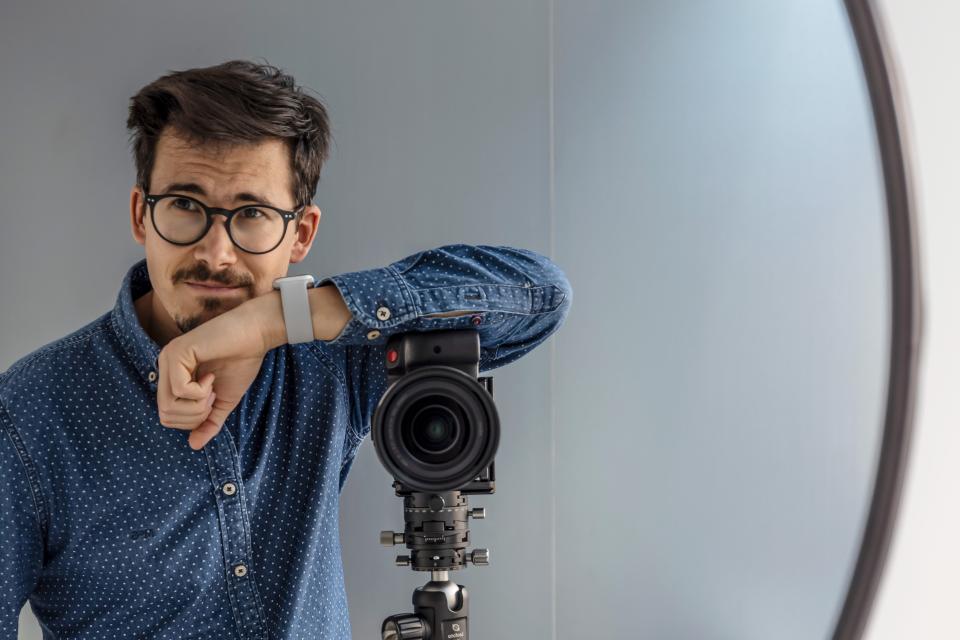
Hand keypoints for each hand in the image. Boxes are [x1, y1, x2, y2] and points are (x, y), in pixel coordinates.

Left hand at [156, 298, 271, 450]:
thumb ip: (209, 421)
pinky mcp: (177, 352)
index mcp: (172, 376)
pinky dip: (199, 391)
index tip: (212, 399)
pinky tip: (211, 376)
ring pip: (168, 405)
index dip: (193, 419)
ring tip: (212, 387)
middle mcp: (164, 366)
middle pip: (165, 414)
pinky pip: (180, 389)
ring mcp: (168, 358)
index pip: (167, 416)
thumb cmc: (242, 361)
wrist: (256, 334)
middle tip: (213, 396)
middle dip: (195, 415)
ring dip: (198, 404)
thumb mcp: (224, 399)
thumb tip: (194, 446)